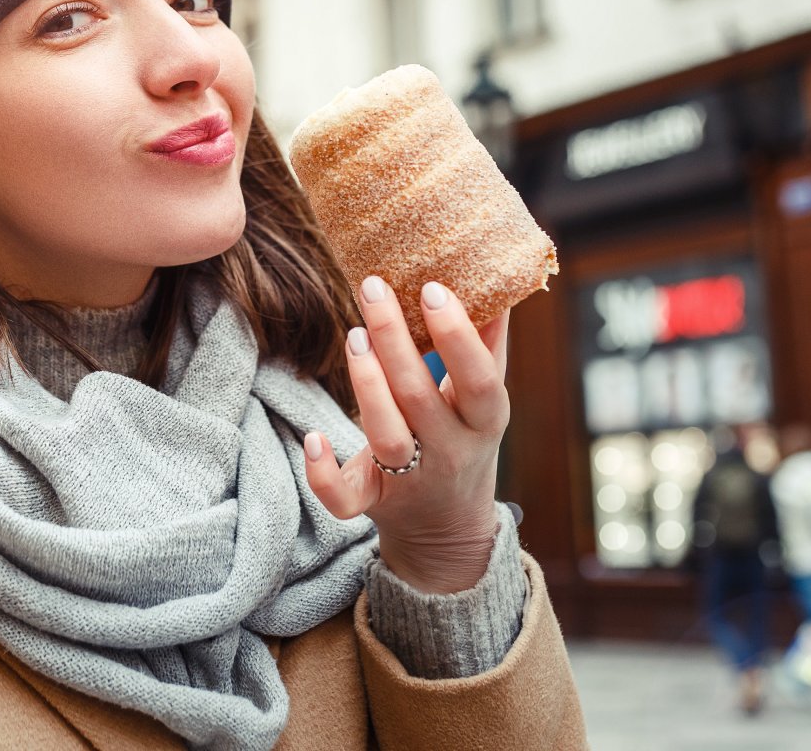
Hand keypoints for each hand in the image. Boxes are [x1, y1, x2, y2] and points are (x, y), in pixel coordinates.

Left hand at [302, 276, 510, 593]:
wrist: (448, 526)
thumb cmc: (463, 440)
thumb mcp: (484, 400)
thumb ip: (489, 345)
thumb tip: (496, 284)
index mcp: (484, 422)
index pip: (479, 380)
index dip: (457, 337)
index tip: (431, 289)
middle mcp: (449, 452)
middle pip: (419, 397)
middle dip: (394, 340)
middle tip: (372, 288)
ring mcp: (410, 481)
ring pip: (387, 437)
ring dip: (366, 385)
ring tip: (355, 335)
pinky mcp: (372, 502)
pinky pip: (346, 499)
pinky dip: (324, 474)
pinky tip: (314, 438)